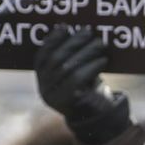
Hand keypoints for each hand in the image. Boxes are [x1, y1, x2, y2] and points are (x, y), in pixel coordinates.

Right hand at [35, 26, 131, 144]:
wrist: (99, 118)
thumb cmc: (89, 89)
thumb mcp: (78, 72)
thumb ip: (72, 56)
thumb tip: (75, 30)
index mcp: (42, 81)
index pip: (41, 57)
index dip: (52, 40)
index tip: (65, 26)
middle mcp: (44, 90)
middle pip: (55, 60)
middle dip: (72, 42)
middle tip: (88, 31)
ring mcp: (55, 98)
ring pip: (67, 67)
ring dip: (85, 52)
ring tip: (99, 43)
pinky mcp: (69, 103)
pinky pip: (78, 79)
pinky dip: (92, 66)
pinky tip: (103, 60)